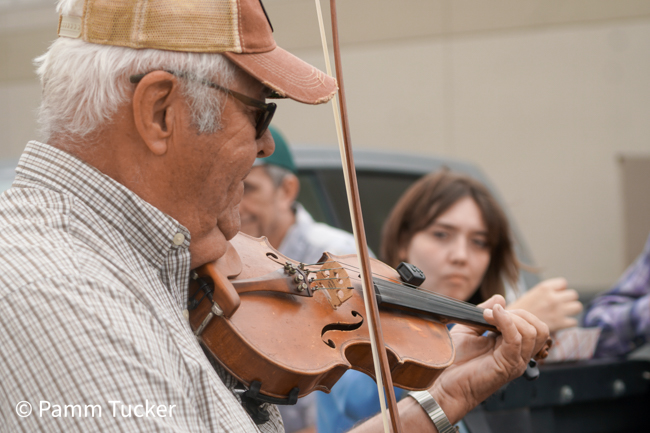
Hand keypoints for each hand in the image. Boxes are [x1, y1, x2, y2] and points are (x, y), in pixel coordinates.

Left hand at [428, 295, 548, 422]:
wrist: (443, 383)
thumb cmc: (454, 361)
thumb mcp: (469, 329)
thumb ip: (484, 313)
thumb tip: (500, 298)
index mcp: (512, 347)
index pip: (533, 325)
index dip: (516, 312)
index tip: (492, 310)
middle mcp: (518, 355)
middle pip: (540, 328)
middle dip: (520, 313)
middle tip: (493, 313)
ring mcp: (516, 361)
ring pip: (534, 332)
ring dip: (512, 317)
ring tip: (489, 316)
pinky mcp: (508, 364)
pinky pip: (517, 339)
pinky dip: (506, 322)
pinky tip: (492, 316)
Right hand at [508, 277, 582, 331]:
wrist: (510, 325)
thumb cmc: (518, 311)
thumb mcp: (530, 295)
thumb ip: (544, 292)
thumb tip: (558, 292)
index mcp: (543, 288)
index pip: (563, 283)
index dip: (559, 290)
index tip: (553, 296)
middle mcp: (552, 297)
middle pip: (573, 294)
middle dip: (567, 300)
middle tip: (559, 306)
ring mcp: (557, 310)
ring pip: (577, 306)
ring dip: (570, 311)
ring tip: (561, 314)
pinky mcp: (560, 324)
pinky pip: (573, 321)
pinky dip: (567, 323)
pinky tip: (558, 324)